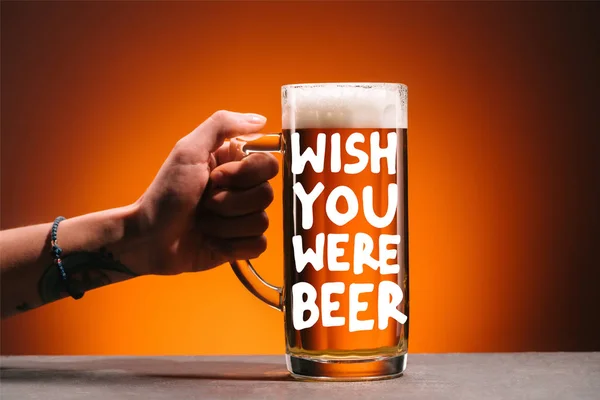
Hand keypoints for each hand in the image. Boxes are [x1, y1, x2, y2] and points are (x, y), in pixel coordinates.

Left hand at [129, 110, 278, 275]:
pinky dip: (232, 245)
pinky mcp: (241, 245)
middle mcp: (242, 190)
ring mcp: (242, 218)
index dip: (244, 174)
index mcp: (234, 165)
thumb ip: (222, 125)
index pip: (268, 164)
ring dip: (225, 225)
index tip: (216, 177)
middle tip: (204, 202)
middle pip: (266, 194)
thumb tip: (261, 120)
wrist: (148, 238)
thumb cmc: (165, 193)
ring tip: (203, 223)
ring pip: (261, 221)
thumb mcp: (188, 150)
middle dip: (229, 202)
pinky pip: (258, 245)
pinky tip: (211, 241)